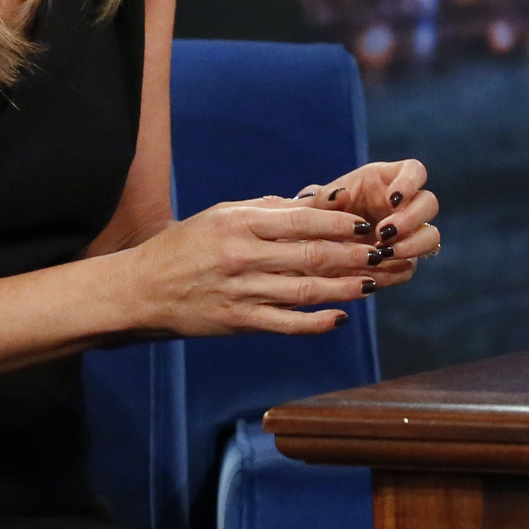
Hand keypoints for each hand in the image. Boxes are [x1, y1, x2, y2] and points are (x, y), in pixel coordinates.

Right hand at [134, 160, 441, 336]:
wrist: (143, 289)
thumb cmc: (186, 246)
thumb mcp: (222, 215)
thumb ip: (267, 210)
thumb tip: (314, 204)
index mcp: (240, 224)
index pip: (301, 221)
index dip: (339, 224)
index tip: (367, 224)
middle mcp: (243, 257)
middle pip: (311, 256)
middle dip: (354, 255)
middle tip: (385, 253)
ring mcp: (242, 292)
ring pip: (305, 291)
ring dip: (346, 288)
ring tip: (375, 283)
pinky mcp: (240, 322)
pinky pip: (285, 324)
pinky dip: (316, 323)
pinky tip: (341, 317)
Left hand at [299, 157, 442, 290]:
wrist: (307, 251)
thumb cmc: (314, 217)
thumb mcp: (313, 204)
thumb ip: (323, 197)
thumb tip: (341, 194)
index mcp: (387, 181)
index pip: (414, 171)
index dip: (410, 183)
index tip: (392, 200)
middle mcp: (404, 206)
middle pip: (429, 203)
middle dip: (411, 219)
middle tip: (384, 232)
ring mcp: (407, 234)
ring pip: (431, 236)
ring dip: (412, 245)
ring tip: (382, 254)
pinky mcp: (402, 261)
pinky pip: (410, 267)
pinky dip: (395, 270)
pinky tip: (374, 272)